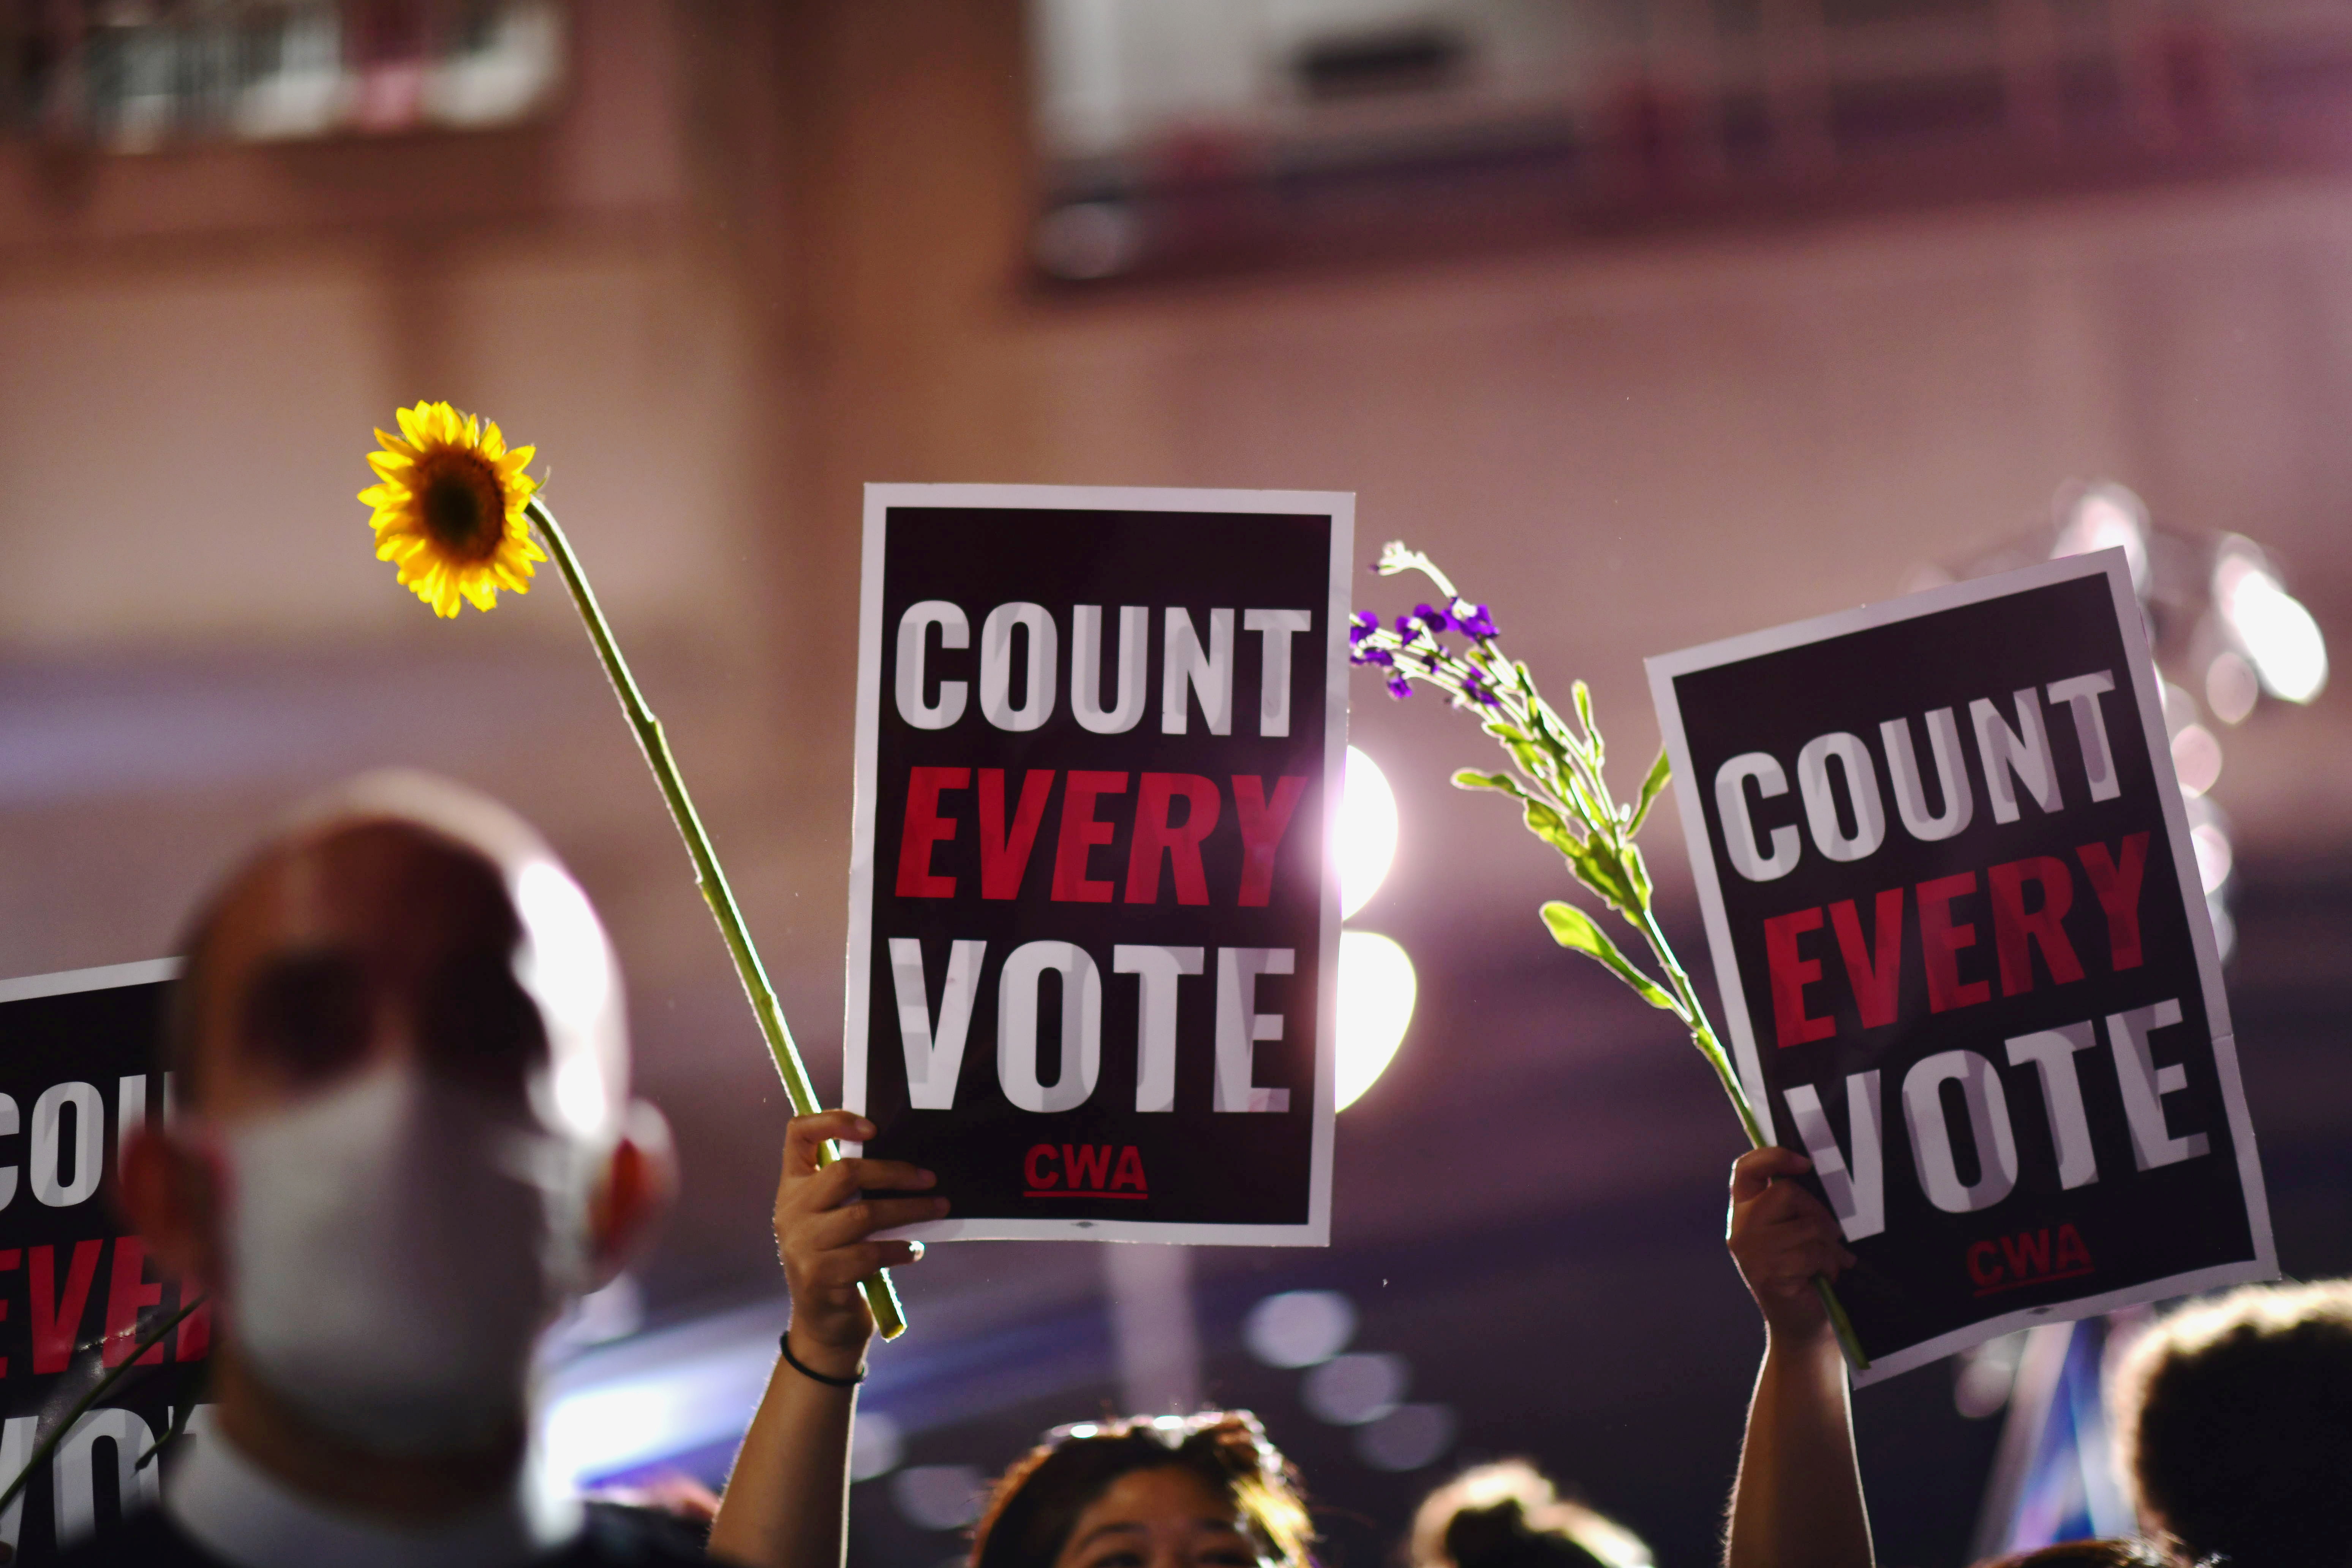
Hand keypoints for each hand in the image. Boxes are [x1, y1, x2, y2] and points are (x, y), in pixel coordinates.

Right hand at [773, 1111, 943, 1379]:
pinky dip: (900, 1249)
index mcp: (793, 1188)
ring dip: (909, 1210)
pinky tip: (914, 1251)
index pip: (797, 1134)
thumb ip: (850, 1191)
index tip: (872, 1128)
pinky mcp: (820, 1276)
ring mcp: (802, 1245)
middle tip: (931, 1178)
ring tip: (938, 1209)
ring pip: (864, 1214)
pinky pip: (870, 1253)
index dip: (832, 1121)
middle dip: (895, 1172)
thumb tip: (906, 1162)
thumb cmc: (838, 1260)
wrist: (823, 1325)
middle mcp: (790, 1212)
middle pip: (844, 1173)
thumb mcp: (832, 1221)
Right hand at [1727, 1147, 1854, 1342]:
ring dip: (1829, 1246)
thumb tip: (1819, 1177)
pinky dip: (1828, 1265)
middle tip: (1831, 1235)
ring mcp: (1751, 1251)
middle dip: (1819, 1212)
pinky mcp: (1768, 1272)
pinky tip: (1824, 1278)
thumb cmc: (1802, 1275)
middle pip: (1786, 1193)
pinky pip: (1812, 1253)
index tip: (1804, 1163)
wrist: (1801, 1327)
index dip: (1773, 1157)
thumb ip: (1793, 1207)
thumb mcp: (1792, 1233)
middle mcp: (1740, 1229)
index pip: (1745, 1169)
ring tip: (1829, 1263)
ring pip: (1806, 1225)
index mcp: (1743, 1212)